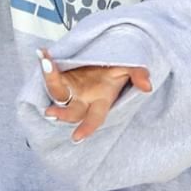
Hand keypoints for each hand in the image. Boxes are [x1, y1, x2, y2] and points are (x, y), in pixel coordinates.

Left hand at [38, 46, 152, 142]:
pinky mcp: (59, 76)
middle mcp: (83, 99)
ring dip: (49, 80)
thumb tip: (147, 87)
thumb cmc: (118, 65)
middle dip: (61, 114)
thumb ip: (139, 74)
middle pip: (71, 112)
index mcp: (101, 100)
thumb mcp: (130, 66)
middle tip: (50, 112)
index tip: (76, 138)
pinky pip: (50, 73)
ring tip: (46, 63)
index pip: (95, 118)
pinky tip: (43, 52)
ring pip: (57, 92)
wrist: (104, 52)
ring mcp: (70, 88)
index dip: (87, 128)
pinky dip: (46, 63)